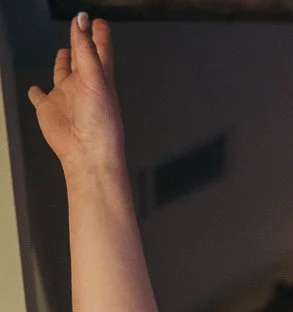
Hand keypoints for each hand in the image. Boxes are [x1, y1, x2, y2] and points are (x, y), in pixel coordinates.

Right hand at [28, 15, 125, 179]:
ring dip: (63, 63)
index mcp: (99, 78)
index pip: (99, 49)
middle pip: (81, 57)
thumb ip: (87, 50)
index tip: (99, 22)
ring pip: (62, 74)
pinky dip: (36, 93)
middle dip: (81, 41)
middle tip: (81, 27)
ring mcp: (65, 96)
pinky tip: (35, 90)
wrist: (86, 153)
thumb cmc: (100, 123)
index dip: (99, 35)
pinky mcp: (49, 109)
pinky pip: (40, 97)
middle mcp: (82, 85)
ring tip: (64, 52)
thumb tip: (83, 21)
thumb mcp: (95, 79)